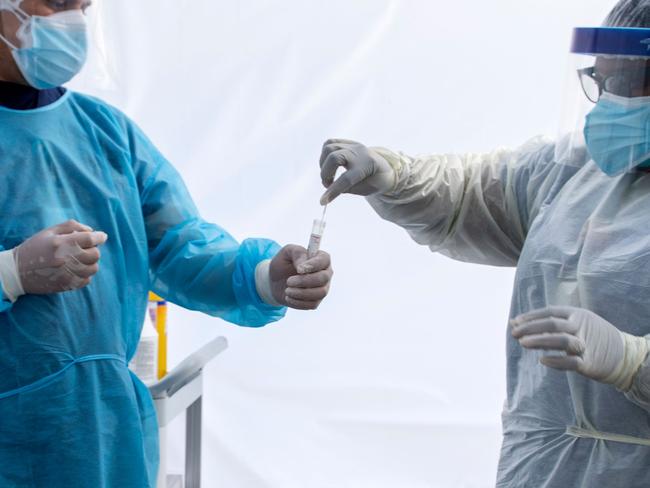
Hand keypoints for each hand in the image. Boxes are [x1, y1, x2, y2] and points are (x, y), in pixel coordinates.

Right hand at [15, 220, 107, 293]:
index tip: (102, 236)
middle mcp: (64, 259)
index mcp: (60, 243)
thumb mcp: (49, 232)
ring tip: (79, 259)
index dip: (99, 237)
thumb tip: (92, 231)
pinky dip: (84, 274)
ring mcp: (65, 274)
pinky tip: (75, 269)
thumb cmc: (35, 247)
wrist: (17, 271)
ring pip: (93, 268)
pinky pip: (86, 280)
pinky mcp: (65, 285)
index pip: (88, 239)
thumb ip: (71, 227)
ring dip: (90, 262)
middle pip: (95, 254)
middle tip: (85, 248)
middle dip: (93, 249)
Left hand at [270, 245, 332, 309]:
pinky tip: (289, 297)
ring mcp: (323, 288)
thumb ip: (297, 253)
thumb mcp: (287, 252)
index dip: (313, 265)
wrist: (274, 282)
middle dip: (304, 281)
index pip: (324, 260)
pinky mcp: (316, 301)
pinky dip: (298, 302)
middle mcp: (325, 273)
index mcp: (321, 258)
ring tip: (287, 290)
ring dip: (301, 293)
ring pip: (320, 293)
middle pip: (323, 278)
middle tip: (289, 281)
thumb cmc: (283, 264)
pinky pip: (312, 304)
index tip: (299, 269)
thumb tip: (303, 266)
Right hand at [319, 138, 395, 204]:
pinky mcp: (347, 142)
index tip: (322, 201)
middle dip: (325, 174)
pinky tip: (328, 165)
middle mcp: (360, 152)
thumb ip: (347, 188)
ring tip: (329, 175)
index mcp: (368, 165)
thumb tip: (329, 188)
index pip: (346, 179)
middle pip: (334, 158)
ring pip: (329, 148)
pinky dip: (324, 155)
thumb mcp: (365, 190)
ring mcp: (353, 145)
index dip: (333, 191)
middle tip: (328, 185)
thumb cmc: (375, 181)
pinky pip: (329, 143)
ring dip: (323, 164)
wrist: (384, 167)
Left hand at [511, 306, 631, 385]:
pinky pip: (572, 362)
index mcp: (576, 314)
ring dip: (541, 341)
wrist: (623, 354)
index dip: (531, 317)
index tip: (514, 322)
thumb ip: (546, 323)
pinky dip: (557, 361)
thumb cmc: (590, 336)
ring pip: (562, 340)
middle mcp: (580, 326)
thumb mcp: (573, 323)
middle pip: (553, 324)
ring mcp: (586, 344)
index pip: (549, 312)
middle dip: (531, 328)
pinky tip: (542, 360)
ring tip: (523, 343)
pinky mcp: (590, 362)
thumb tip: (514, 322)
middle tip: (513, 333)